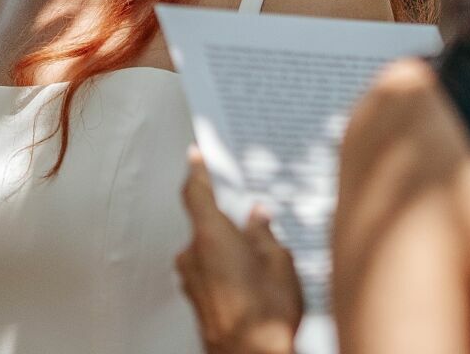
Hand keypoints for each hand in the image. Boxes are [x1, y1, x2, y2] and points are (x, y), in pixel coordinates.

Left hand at [175, 149, 303, 353]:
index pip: (196, 191)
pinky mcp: (194, 298)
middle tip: (258, 230)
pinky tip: (250, 286)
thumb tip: (257, 216)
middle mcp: (192, 254)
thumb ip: (264, 233)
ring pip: (210, 250)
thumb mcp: (279, 263)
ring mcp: (190, 278)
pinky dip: (225, 270)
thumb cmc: (266, 316)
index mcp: (211, 235)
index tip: (195, 155)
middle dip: (232, 224)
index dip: (197, 171)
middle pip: (207, 223)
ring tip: (262, 269)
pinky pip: (208, 271)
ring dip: (230, 251)